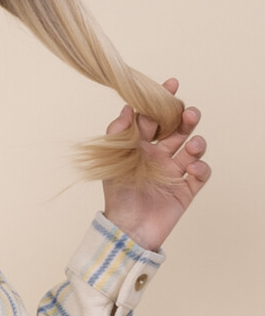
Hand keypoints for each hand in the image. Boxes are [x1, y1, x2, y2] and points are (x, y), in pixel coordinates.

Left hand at [102, 77, 209, 251]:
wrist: (127, 231)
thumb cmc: (117, 197)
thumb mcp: (112, 162)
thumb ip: (118, 133)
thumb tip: (126, 107)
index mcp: (141, 147)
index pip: (154, 118)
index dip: (162, 101)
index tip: (171, 84)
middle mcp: (159, 156)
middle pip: (179, 129)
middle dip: (186, 118)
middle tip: (187, 114)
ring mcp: (175, 172)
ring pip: (194, 147)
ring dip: (197, 141)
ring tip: (191, 145)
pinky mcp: (187, 189)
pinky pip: (202, 172)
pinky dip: (201, 166)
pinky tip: (191, 167)